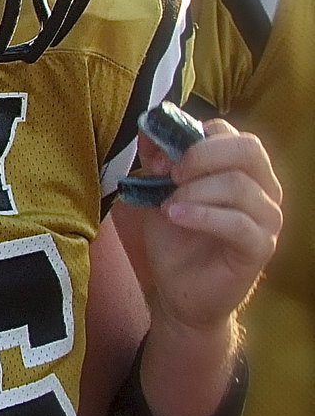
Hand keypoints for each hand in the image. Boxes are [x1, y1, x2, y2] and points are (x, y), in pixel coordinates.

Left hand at [128, 117, 281, 331]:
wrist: (179, 289)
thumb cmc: (176, 236)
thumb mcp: (159, 191)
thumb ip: (158, 160)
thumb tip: (148, 127)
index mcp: (242, 168)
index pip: (229, 132)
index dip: (192, 138)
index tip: (160, 158)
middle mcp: (264, 188)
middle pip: (248, 149)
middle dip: (202, 156)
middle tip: (171, 175)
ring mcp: (267, 218)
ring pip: (239, 186)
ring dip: (195, 191)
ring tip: (169, 205)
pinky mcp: (261, 248)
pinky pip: (238, 223)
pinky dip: (202, 215)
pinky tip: (176, 216)